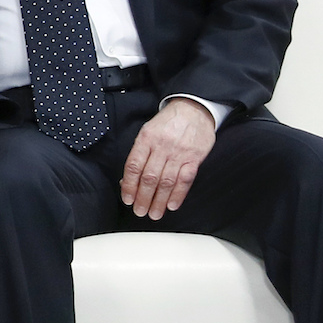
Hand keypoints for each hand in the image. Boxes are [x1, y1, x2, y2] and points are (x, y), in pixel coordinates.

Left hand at [120, 98, 216, 219]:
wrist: (193, 109)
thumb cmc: (167, 123)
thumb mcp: (148, 132)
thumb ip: (139, 154)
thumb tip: (128, 180)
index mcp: (146, 138)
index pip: (134, 166)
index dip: (129, 186)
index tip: (127, 199)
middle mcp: (162, 146)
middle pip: (149, 177)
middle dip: (143, 198)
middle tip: (140, 212)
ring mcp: (179, 152)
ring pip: (166, 181)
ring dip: (159, 201)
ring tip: (154, 213)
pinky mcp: (194, 157)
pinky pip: (185, 179)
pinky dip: (178, 194)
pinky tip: (172, 205)